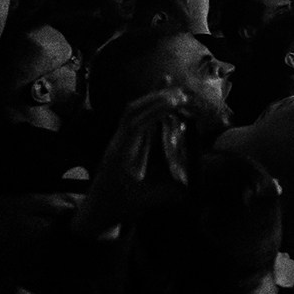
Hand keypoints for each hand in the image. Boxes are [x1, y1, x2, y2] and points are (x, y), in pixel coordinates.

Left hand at [75, 86, 191, 236]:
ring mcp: (117, 141)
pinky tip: (157, 95)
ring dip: (149, 97)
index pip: (136, 125)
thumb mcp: (146, 203)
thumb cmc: (120, 207)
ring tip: (167, 81)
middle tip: (179, 92)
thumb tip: (196, 186)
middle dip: (154, 98)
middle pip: (132, 112)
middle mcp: (118, 143)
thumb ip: (169, 195)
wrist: (97, 211)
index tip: (174, 102)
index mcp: (121, 155)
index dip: (155, 111)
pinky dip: (146, 104)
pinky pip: (132, 117)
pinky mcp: (121, 141)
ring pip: (130, 111)